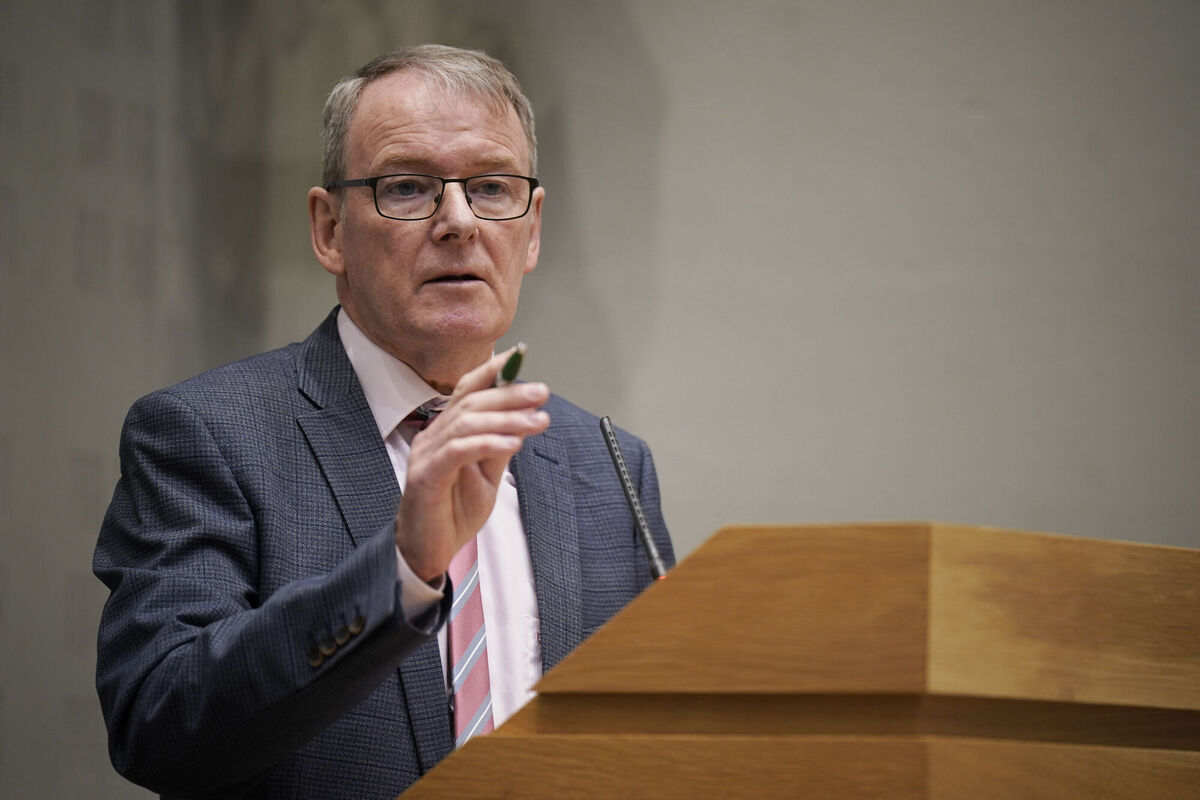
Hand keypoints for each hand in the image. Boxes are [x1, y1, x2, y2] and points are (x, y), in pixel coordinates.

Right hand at [394, 347, 549, 581]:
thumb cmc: (451, 513)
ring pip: (466, 422)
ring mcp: (426, 455)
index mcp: (446, 432)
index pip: (467, 390)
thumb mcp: (486, 476)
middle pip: (471, 402)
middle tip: (541, 393)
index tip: (519, 358)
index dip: (491, 371)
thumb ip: (500, 447)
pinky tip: (512, 443)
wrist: (427, 552)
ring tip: (537, 421)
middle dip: (510, 394)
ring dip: (506, 418)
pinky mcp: (425, 477)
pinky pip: (457, 451)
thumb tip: (524, 419)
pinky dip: (487, 443)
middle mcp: (433, 437)